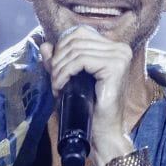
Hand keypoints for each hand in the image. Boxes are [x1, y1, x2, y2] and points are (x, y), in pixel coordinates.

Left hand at [40, 25, 133, 155]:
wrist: (103, 132)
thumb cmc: (89, 108)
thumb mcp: (70, 79)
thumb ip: (59, 61)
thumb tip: (45, 45)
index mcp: (114, 48)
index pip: (80, 33)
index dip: (61, 48)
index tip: (55, 70)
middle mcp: (120, 48)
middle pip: (76, 40)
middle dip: (58, 60)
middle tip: (54, 81)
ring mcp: (120, 56)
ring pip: (76, 51)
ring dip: (59, 69)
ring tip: (56, 86)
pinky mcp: (115, 67)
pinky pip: (80, 61)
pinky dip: (64, 73)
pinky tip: (61, 87)